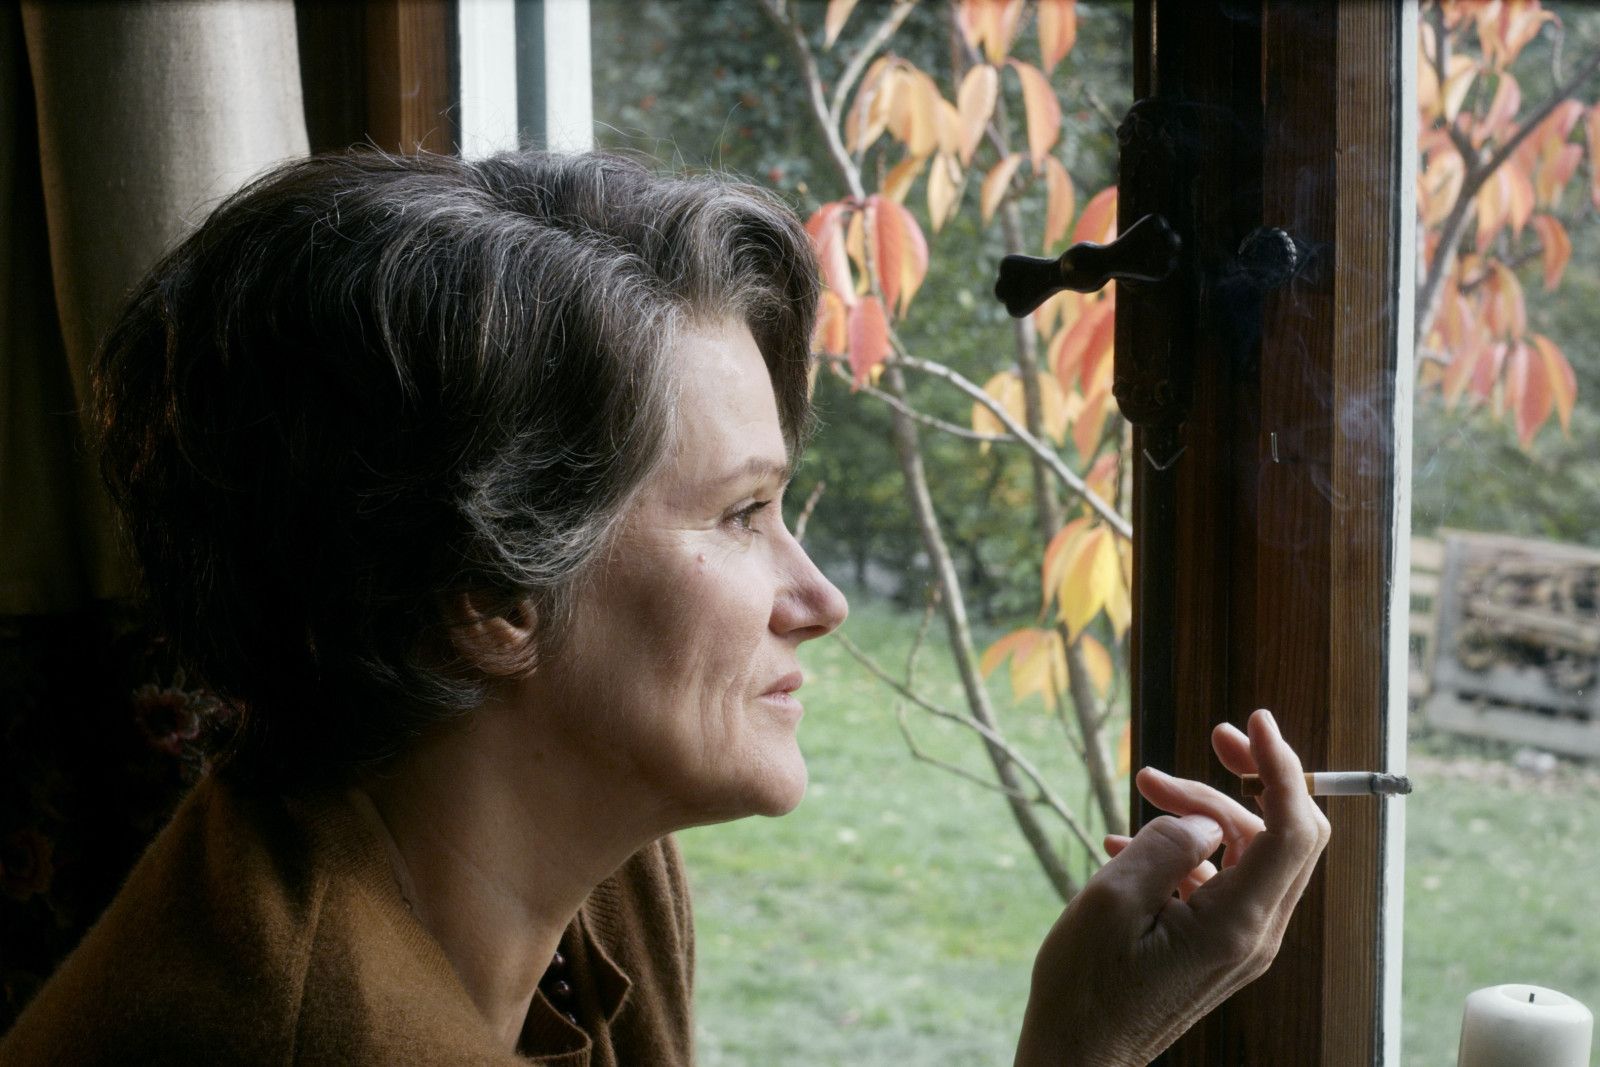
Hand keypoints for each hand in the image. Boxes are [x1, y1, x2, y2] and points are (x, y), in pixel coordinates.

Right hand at [1013, 709, 1330, 1066]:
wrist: (1079, 1058)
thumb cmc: (1085, 989)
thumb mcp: (1111, 901)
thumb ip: (1167, 846)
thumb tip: (1205, 820)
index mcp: (1237, 924)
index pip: (1293, 829)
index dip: (1282, 767)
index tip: (1256, 722)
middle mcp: (1254, 935)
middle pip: (1276, 834)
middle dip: (1228, 786)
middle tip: (1159, 769)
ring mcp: (1241, 945)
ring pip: (1246, 853)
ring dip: (1197, 815)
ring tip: (1138, 797)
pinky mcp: (1220, 950)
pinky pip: (1223, 881)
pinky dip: (1187, 851)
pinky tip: (1129, 846)